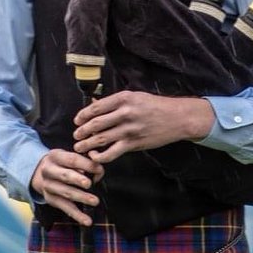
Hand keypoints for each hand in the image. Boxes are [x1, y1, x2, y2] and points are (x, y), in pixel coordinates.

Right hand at [29, 149, 103, 226]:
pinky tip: (87, 221)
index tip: (99, 170)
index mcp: (55, 156)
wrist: (40, 172)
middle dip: (77, 180)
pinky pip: (65, 208)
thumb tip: (98, 170)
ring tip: (95, 201)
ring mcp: (48, 186)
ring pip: (65, 192)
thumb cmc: (63, 163)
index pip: (71, 159)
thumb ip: (85, 161)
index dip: (86, 164)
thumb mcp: (69, 157)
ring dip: (81, 197)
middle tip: (89, 184)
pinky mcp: (50, 199)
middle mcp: (48, 170)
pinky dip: (77, 215)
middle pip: (64, 175)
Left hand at [73, 91, 213, 163]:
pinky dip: (101, 156)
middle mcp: (125, 113)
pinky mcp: (134, 143)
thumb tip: (93, 103)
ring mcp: (130, 130)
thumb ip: (114, 102)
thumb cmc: (155, 105)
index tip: (77, 121)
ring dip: (87, 144)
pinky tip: (95, 156)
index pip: (96, 108)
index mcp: (123, 99)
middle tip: (75, 135)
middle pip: (96, 124)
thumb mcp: (134, 96)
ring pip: (101, 139)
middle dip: (82, 131)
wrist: (177, 118)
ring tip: (79, 147)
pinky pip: (113, 152)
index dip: (83, 115)